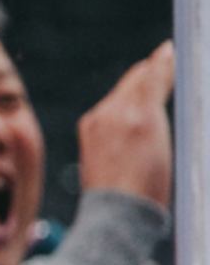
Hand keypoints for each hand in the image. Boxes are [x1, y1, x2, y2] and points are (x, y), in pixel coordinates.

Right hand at [77, 40, 174, 209]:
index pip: (118, 97)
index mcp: (92, 127)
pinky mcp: (142, 115)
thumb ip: (121, 147)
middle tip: (166, 56)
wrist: (116, 213)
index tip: (150, 74)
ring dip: (160, 68)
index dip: (136, 86)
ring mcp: (121, 113)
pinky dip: (164, 64)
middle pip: (131, 83)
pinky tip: (171, 52)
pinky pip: (155, 79)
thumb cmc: (118, 202)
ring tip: (169, 52)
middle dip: (150, 74)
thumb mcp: (112, 169)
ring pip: (143, 78)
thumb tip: (135, 152)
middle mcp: (102, 114)